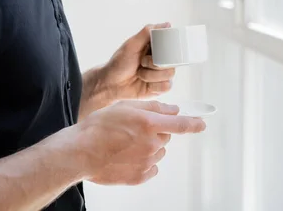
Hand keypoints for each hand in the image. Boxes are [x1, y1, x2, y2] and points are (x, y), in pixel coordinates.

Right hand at [73, 100, 205, 185]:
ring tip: (126, 143)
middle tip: (134, 129)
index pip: (181, 124)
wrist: (81, 152)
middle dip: (156, 131)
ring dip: (148, 146)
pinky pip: (151, 168)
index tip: (201, 123)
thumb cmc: (98, 127)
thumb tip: (172, 110)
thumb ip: (153, 107)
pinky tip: (127, 156)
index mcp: (150, 124)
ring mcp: (147, 162)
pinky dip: (143, 162)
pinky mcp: (139, 176)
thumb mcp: (126, 106)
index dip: (194, 123)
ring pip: (158, 152)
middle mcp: (152, 144)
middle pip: (165, 136)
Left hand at [90, 23, 175, 102]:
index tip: (155, 51)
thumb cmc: (119, 63)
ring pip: (170, 73)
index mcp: (156, 48)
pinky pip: (167, 86)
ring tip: (140, 74)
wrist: (111, 84)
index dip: (168, 49)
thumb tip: (167, 24)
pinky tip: (145, 84)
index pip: (172, 45)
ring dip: (151, 75)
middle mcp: (161, 60)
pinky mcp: (160, 87)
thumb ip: (147, 33)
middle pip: (173, 60)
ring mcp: (161, 74)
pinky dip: (154, 85)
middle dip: (155, 63)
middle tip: (142, 62)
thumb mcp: (131, 45)